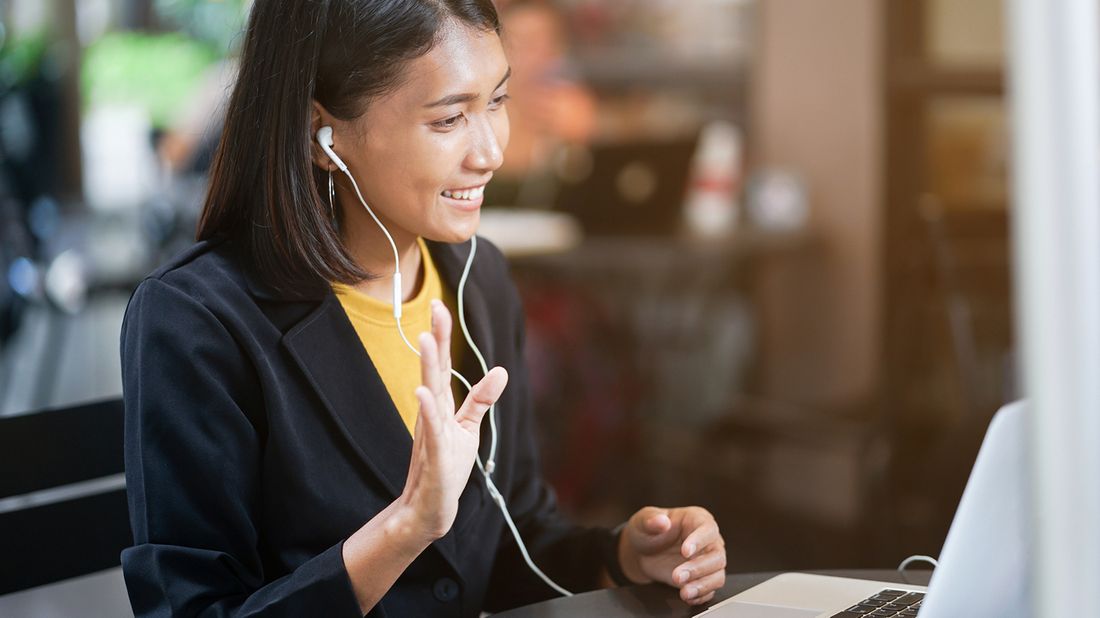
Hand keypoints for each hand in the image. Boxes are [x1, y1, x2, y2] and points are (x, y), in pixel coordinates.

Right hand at [399, 300, 507, 540]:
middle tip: (434, 308)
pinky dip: (427, 411)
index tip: (439, 305)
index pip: (441, 365)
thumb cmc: (447, 467)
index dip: (441, 336)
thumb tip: (502, 371)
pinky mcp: (433, 454)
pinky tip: (421, 393)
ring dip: (427, 367)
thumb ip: (481, 399)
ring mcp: (431, 431)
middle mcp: (432, 412)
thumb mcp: (469, 428)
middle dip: (435, 339)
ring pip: (429, 393)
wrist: (431, 507)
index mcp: (440, 405)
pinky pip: (431, 428)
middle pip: (433, 370)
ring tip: (425, 340)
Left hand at [618, 506, 725, 605]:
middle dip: (698, 568)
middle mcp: (708, 540)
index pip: (707, 529)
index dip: (699, 540)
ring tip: (684, 592)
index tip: (685, 551)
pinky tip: (687, 597)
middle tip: (677, 576)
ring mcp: (707, 560)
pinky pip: (710, 589)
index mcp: (697, 520)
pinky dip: (701, 596)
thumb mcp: (643, 521)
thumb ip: (651, 520)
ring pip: (717, 574)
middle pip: (716, 555)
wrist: (642, 553)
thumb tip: (661, 521)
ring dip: (702, 585)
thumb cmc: (647, 531)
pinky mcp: (703, 578)